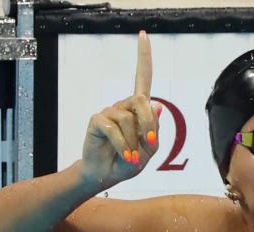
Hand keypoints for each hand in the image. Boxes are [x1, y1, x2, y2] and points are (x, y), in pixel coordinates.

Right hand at [80, 30, 160, 188]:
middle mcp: (123, 105)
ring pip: (128, 119)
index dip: (143, 57)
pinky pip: (114, 129)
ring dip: (134, 142)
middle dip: (147, 124)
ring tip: (131, 156)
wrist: (106, 176)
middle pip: (142, 101)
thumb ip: (154, 130)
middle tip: (147, 144)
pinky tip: (125, 156)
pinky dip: (123, 146)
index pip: (143, 78)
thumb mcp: (149, 149)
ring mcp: (109, 111)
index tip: (143, 35)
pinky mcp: (97, 120)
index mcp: (138, 109)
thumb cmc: (129, 162)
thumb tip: (156, 105)